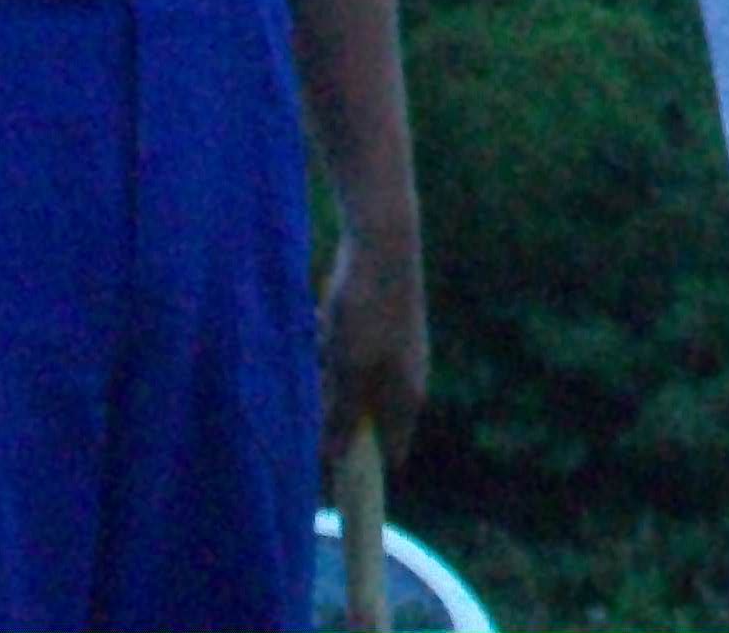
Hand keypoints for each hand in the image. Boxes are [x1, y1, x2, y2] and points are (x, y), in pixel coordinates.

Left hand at [318, 222, 428, 469]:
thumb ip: (344, 416)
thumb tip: (337, 459)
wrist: (384, 244)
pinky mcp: (382, 329)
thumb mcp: (349, 370)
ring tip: (324, 339)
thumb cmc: (368, 311)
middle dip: (335, 408)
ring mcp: (396, 353)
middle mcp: (407, 379)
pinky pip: (348, 354)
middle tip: (321, 382)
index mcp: (407, 397)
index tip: (329, 484)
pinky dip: (332, 344)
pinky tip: (326, 318)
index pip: (390, 452)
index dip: (361, 470)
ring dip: (330, 372)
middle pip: (364, 417)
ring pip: (351, 383)